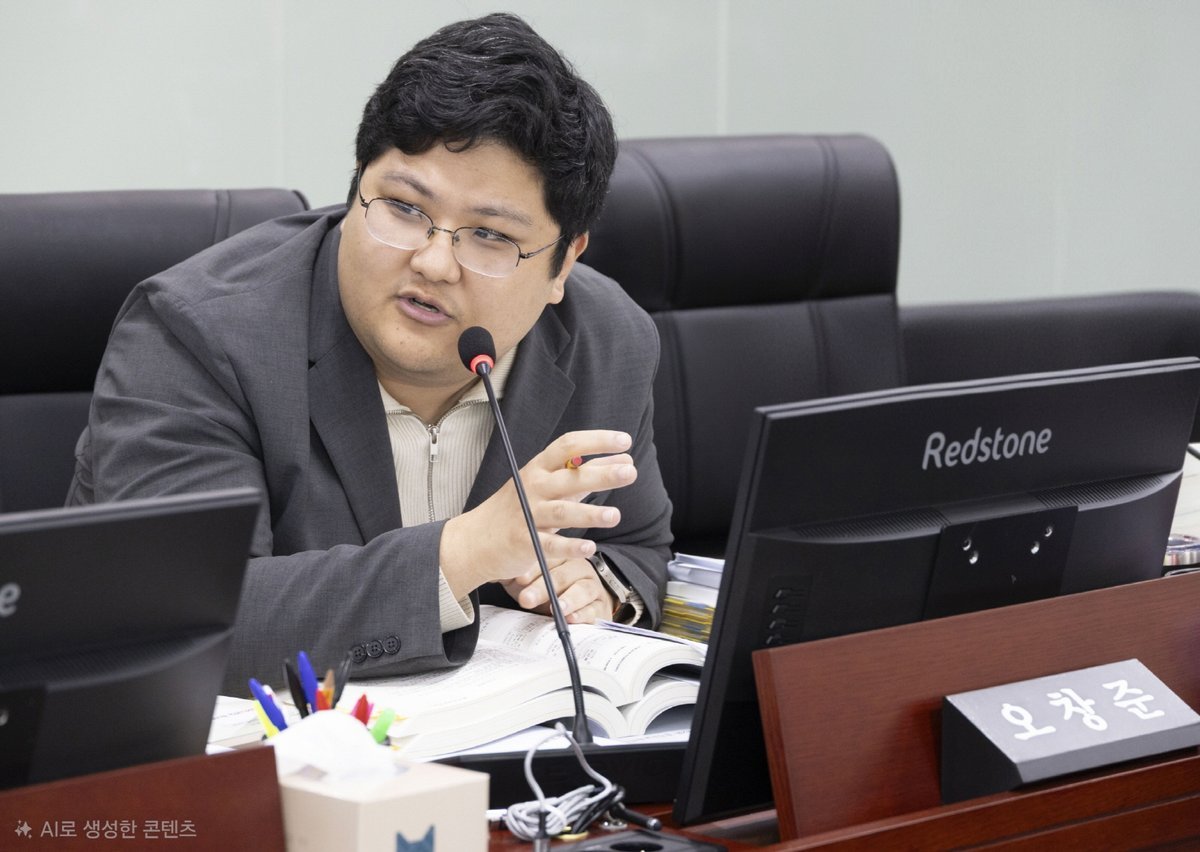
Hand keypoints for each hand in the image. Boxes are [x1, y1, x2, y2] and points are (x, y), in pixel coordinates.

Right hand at [439, 430, 637, 598]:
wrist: (476, 540)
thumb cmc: (520, 507)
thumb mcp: (550, 484)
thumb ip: (586, 472)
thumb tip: (624, 459)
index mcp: (538, 468)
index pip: (568, 446)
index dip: (596, 441)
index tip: (624, 440)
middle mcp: (532, 488)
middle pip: (569, 478)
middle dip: (600, 474)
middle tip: (630, 472)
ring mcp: (527, 515)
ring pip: (561, 512)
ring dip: (589, 514)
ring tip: (615, 515)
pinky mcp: (525, 543)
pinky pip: (550, 545)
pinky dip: (570, 547)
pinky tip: (589, 548)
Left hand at [502, 556, 616, 622]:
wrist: (581, 604)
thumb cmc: (549, 588)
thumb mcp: (532, 580)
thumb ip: (518, 576)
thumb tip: (496, 574)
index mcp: (562, 555)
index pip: (548, 558)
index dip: (533, 569)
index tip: (518, 579)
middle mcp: (579, 568)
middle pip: (563, 575)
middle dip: (543, 588)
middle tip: (526, 599)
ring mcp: (592, 587)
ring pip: (583, 590)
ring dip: (569, 600)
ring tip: (557, 608)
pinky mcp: (600, 607)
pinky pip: (594, 610)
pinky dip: (584, 614)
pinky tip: (573, 618)